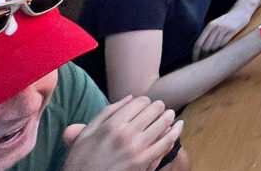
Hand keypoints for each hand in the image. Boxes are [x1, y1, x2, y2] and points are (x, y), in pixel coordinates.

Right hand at [62, 95, 182, 170]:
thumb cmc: (82, 160)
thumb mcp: (86, 133)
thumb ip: (107, 112)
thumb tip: (130, 97)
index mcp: (111, 125)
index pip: (139, 102)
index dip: (145, 101)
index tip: (145, 105)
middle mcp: (124, 135)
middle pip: (153, 110)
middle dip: (158, 107)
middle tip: (159, 108)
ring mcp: (135, 149)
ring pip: (162, 123)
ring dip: (168, 116)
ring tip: (169, 114)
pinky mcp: (143, 162)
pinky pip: (165, 143)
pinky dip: (175, 132)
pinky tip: (178, 126)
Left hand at [192, 9, 250, 59]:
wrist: (242, 11)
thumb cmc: (229, 20)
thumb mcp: (217, 24)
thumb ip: (210, 33)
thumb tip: (202, 48)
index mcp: (210, 26)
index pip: (199, 43)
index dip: (196, 53)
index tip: (195, 60)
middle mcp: (215, 27)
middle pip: (206, 47)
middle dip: (204, 56)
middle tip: (205, 63)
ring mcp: (223, 29)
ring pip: (215, 47)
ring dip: (214, 55)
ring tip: (213, 60)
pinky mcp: (232, 31)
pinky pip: (224, 44)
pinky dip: (222, 50)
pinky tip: (222, 53)